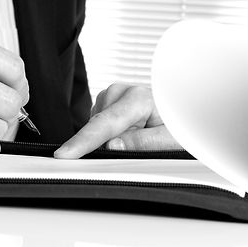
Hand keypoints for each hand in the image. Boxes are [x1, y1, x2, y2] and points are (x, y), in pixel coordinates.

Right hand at [54, 83, 180, 158]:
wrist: (183, 107)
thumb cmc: (179, 123)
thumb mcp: (171, 139)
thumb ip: (143, 143)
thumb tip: (112, 146)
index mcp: (137, 98)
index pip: (104, 125)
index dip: (83, 142)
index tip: (64, 154)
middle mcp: (121, 92)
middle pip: (98, 128)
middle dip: (109, 144)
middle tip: (140, 143)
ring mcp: (112, 95)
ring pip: (97, 128)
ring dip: (111, 138)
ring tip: (139, 134)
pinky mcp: (108, 102)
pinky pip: (100, 125)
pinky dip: (110, 133)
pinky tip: (130, 130)